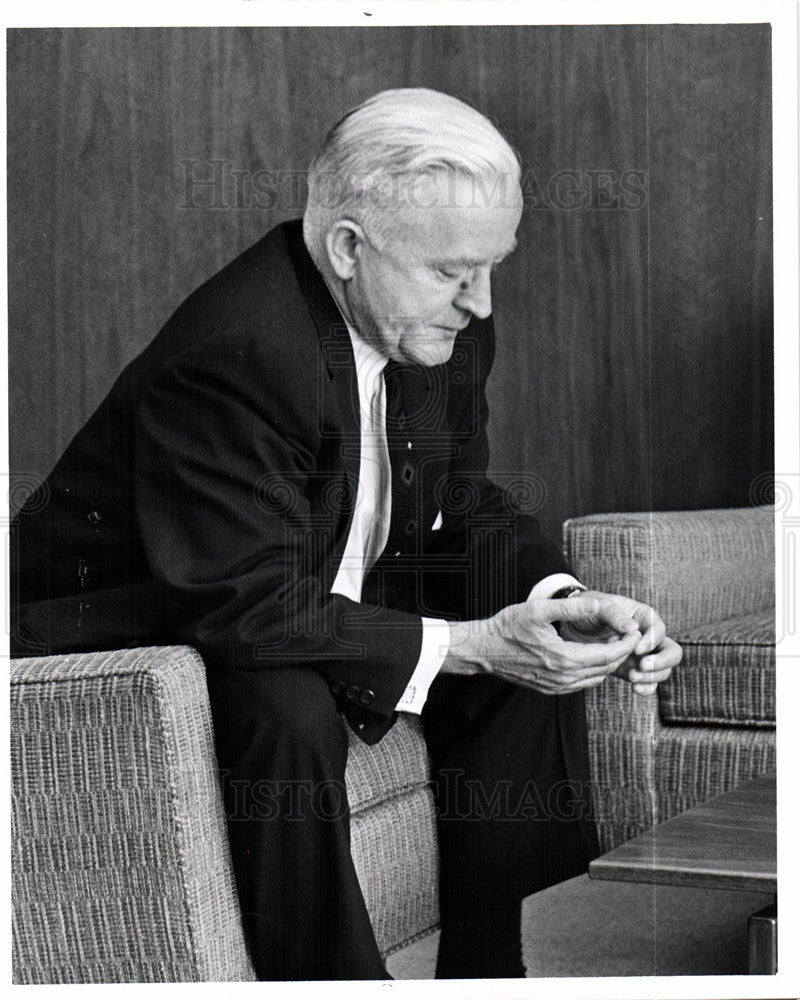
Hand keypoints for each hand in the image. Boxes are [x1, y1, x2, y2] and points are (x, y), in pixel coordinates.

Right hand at [441, 595, 642, 694]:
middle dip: (621, 652)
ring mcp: (557, 686)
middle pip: (605, 668)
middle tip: (629, 635)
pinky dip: (593, 670)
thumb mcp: (539, 610)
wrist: (485, 649)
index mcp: (564, 658)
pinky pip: (582, 683)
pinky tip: (592, 654)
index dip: (626, 643)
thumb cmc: (509, 626)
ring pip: (595, 678)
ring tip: (613, 642)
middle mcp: (563, 678)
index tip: (635, 631)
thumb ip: (572, 608)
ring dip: (608, 662)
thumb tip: (599, 605)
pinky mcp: (551, 689)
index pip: (608, 655)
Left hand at [558, 590, 681, 694]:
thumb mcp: (599, 605)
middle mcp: (648, 637)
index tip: (637, 649)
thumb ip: (614, 614)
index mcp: (644, 617)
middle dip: (661, 662)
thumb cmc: (588, 609)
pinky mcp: (632, 669)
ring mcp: (642, 655)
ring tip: (632, 677)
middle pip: (671, 652)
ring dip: (652, 677)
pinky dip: (646, 687)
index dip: (652, 640)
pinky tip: (635, 688)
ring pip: (662, 670)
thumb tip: (633, 629)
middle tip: (642, 666)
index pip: (659, 629)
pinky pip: (649, 682)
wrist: (571, 626)